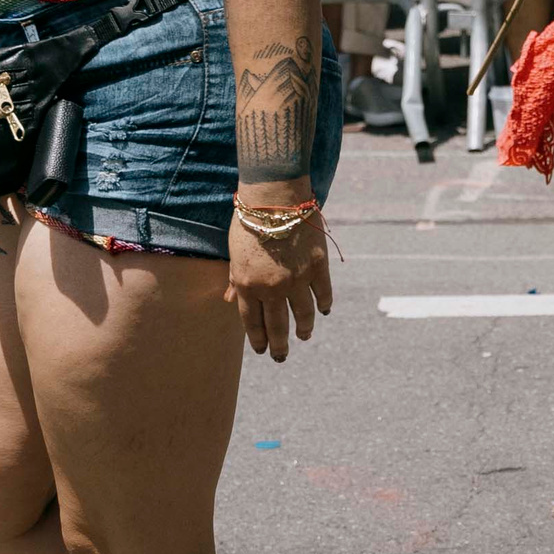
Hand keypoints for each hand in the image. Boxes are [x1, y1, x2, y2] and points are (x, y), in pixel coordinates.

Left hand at [226, 205, 333, 361]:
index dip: (258, 339)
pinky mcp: (318, 267)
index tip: (262, 350)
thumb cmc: (249, 221)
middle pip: (277, 326)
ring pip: (303, 316)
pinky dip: (324, 305)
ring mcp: (297, 279)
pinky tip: (323, 311)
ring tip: (303, 336)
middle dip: (279, 346)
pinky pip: (323, 294)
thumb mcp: (234, 253)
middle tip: (281, 357)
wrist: (274, 196)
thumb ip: (234, 279)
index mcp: (246, 285)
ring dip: (303, 330)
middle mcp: (271, 288)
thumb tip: (228, 301)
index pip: (252, 322)